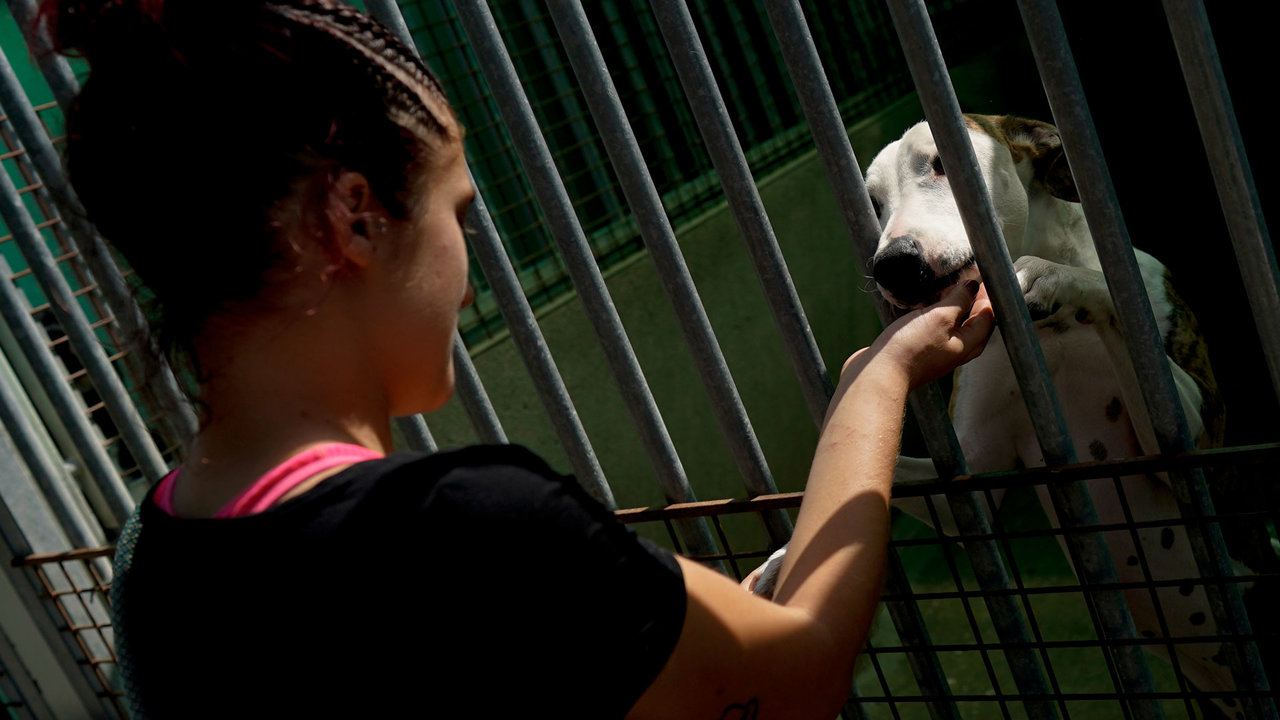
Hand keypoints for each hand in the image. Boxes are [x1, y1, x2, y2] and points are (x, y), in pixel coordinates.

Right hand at [859, 280, 994, 389]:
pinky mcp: (920, 352)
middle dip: (974, 302)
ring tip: (948, 289)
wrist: (879, 374)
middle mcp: (957, 350)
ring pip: (954, 326)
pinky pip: (936, 330)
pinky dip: (937, 316)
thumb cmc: (911, 348)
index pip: (987, 316)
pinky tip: (926, 307)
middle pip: (974, 324)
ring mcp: (938, 353)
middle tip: (968, 282)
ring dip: (954, 307)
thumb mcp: (940, 317)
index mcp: (969, 344)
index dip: (987, 295)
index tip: (983, 277)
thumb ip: (959, 300)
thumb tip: (972, 287)